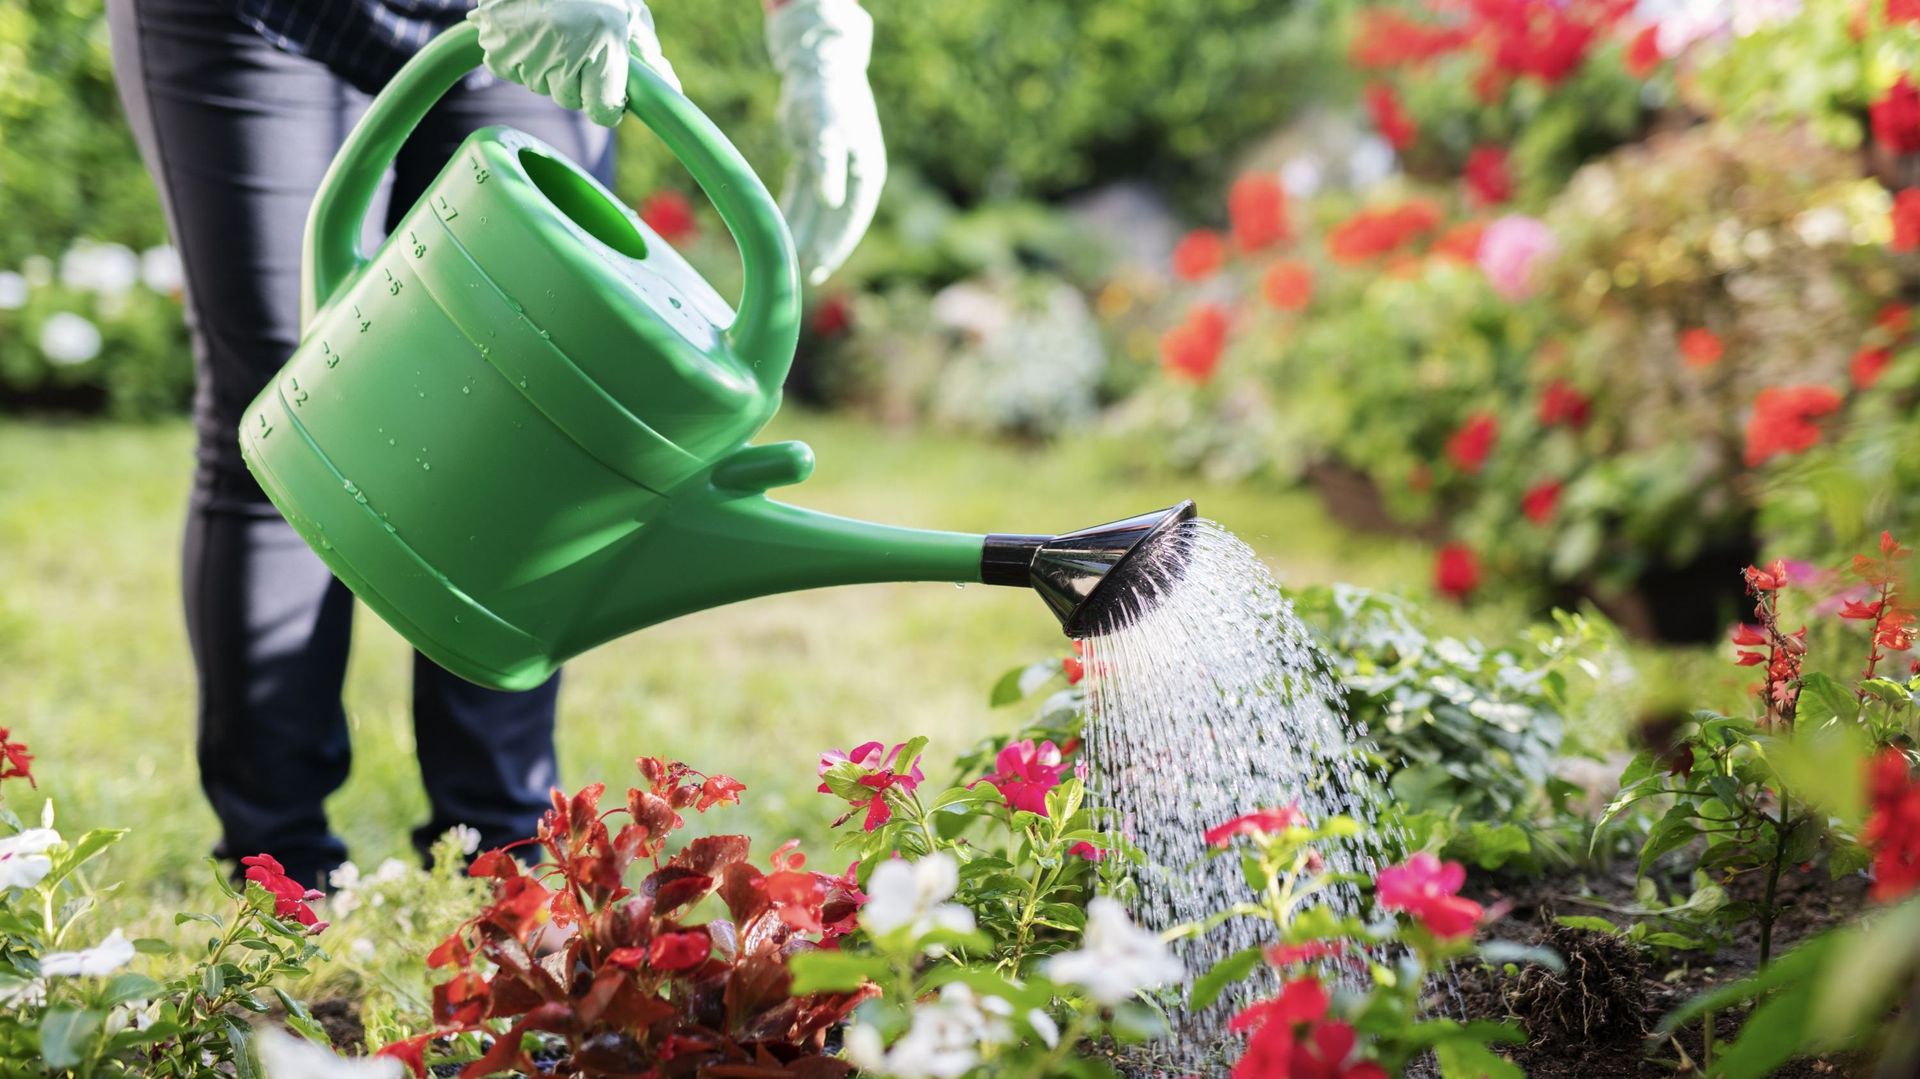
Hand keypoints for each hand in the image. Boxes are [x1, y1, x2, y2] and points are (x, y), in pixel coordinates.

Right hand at [471, 0, 680, 127]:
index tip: (607, 91)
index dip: (608, 103)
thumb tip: (673, 89)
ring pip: (543, 86)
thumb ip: (649, 56)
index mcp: (602, 42)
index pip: (603, 111)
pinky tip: (529, 29)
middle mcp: (564, 51)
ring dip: (548, 67)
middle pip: (571, 100)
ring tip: (552, 29)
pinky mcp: (497, 52)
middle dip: (577, 79)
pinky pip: (514, 72)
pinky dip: (520, 57)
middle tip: (576, 42)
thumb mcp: (628, 14)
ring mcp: (526, 54)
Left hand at [765, 0, 885, 284]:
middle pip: (835, 221)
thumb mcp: (828, 129)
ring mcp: (833, 169)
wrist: (820, 66)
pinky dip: (792, 214)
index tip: (819, 267)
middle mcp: (852, 175)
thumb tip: (831, 202)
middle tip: (803, 276)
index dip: (836, 245)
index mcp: (865, 173)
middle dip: (820, 248)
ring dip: (804, 235)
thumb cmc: (828, 97)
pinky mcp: (812, 160)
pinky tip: (780, 233)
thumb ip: (828, 164)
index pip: (851, 219)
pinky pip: (802, 196)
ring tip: (789, 262)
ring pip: (816, 211)